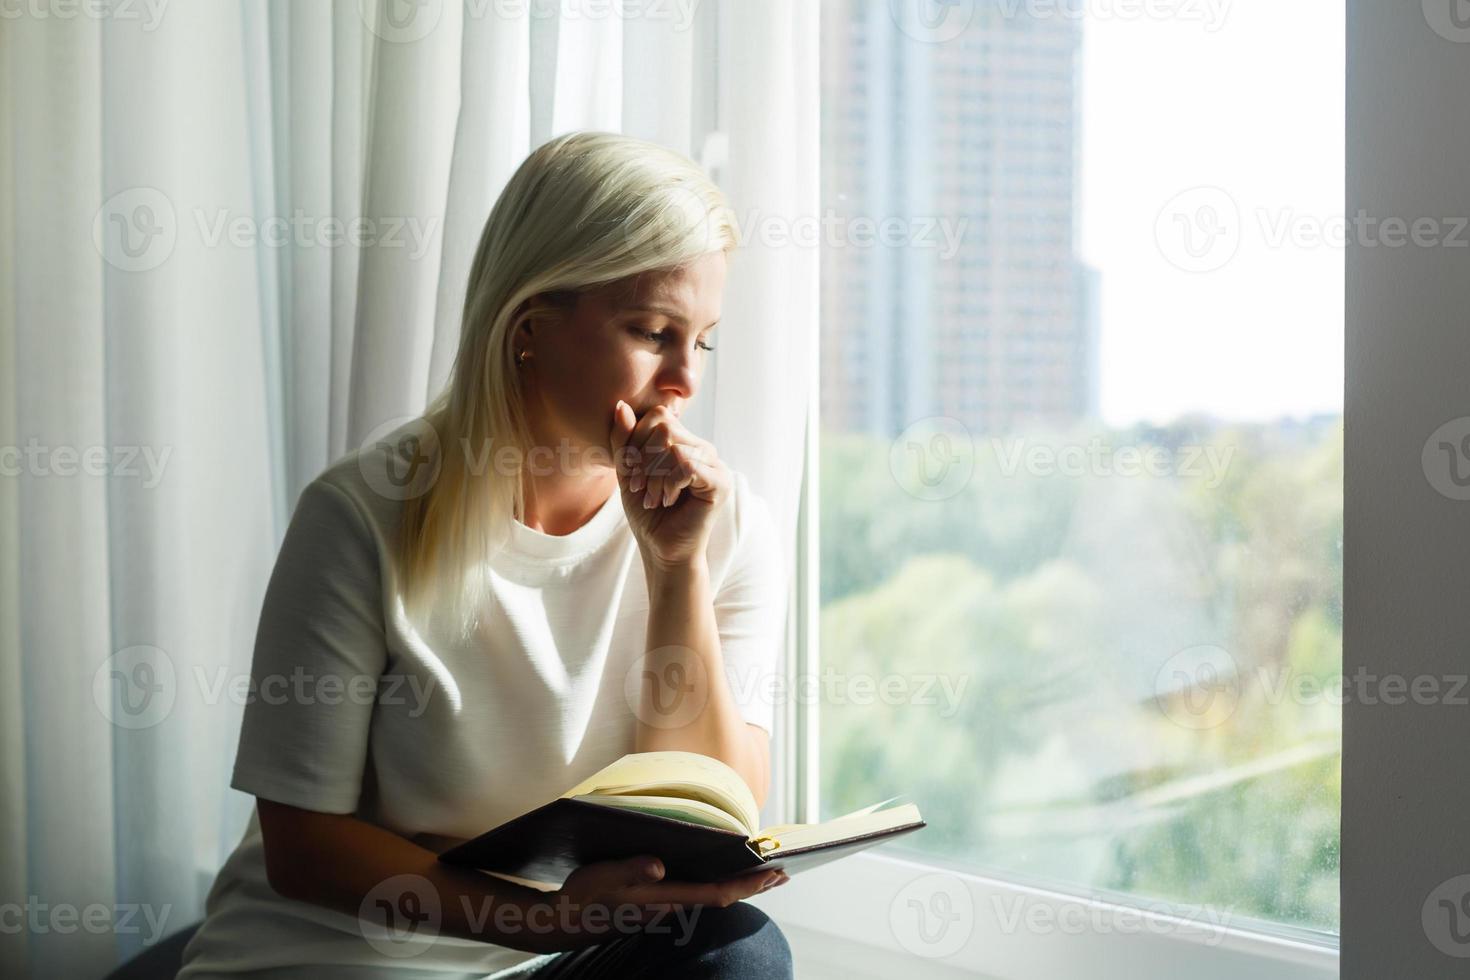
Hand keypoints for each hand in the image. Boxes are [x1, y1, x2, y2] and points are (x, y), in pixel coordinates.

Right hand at [552, 854, 787, 950]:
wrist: (565, 921)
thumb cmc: (586, 896)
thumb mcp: (605, 875)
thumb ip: (633, 869)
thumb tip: (660, 864)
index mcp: (666, 899)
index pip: (718, 893)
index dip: (748, 884)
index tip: (774, 873)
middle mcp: (672, 907)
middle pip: (723, 896)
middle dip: (754, 886)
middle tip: (784, 873)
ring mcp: (666, 907)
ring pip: (712, 896)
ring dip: (739, 885)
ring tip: (763, 872)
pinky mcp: (657, 904)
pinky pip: (698, 894)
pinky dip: (718, 884)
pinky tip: (720, 873)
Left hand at [610, 401, 730, 568]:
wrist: (662, 550)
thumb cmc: (648, 514)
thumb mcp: (627, 472)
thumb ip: (623, 440)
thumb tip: (622, 405)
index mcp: (683, 442)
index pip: (657, 416)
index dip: (636, 440)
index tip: (632, 473)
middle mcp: (702, 448)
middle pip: (664, 427)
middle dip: (643, 459)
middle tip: (641, 488)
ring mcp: (714, 463)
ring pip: (673, 445)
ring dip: (654, 476)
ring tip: (654, 498)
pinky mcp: (720, 482)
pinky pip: (687, 464)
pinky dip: (669, 483)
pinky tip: (668, 500)